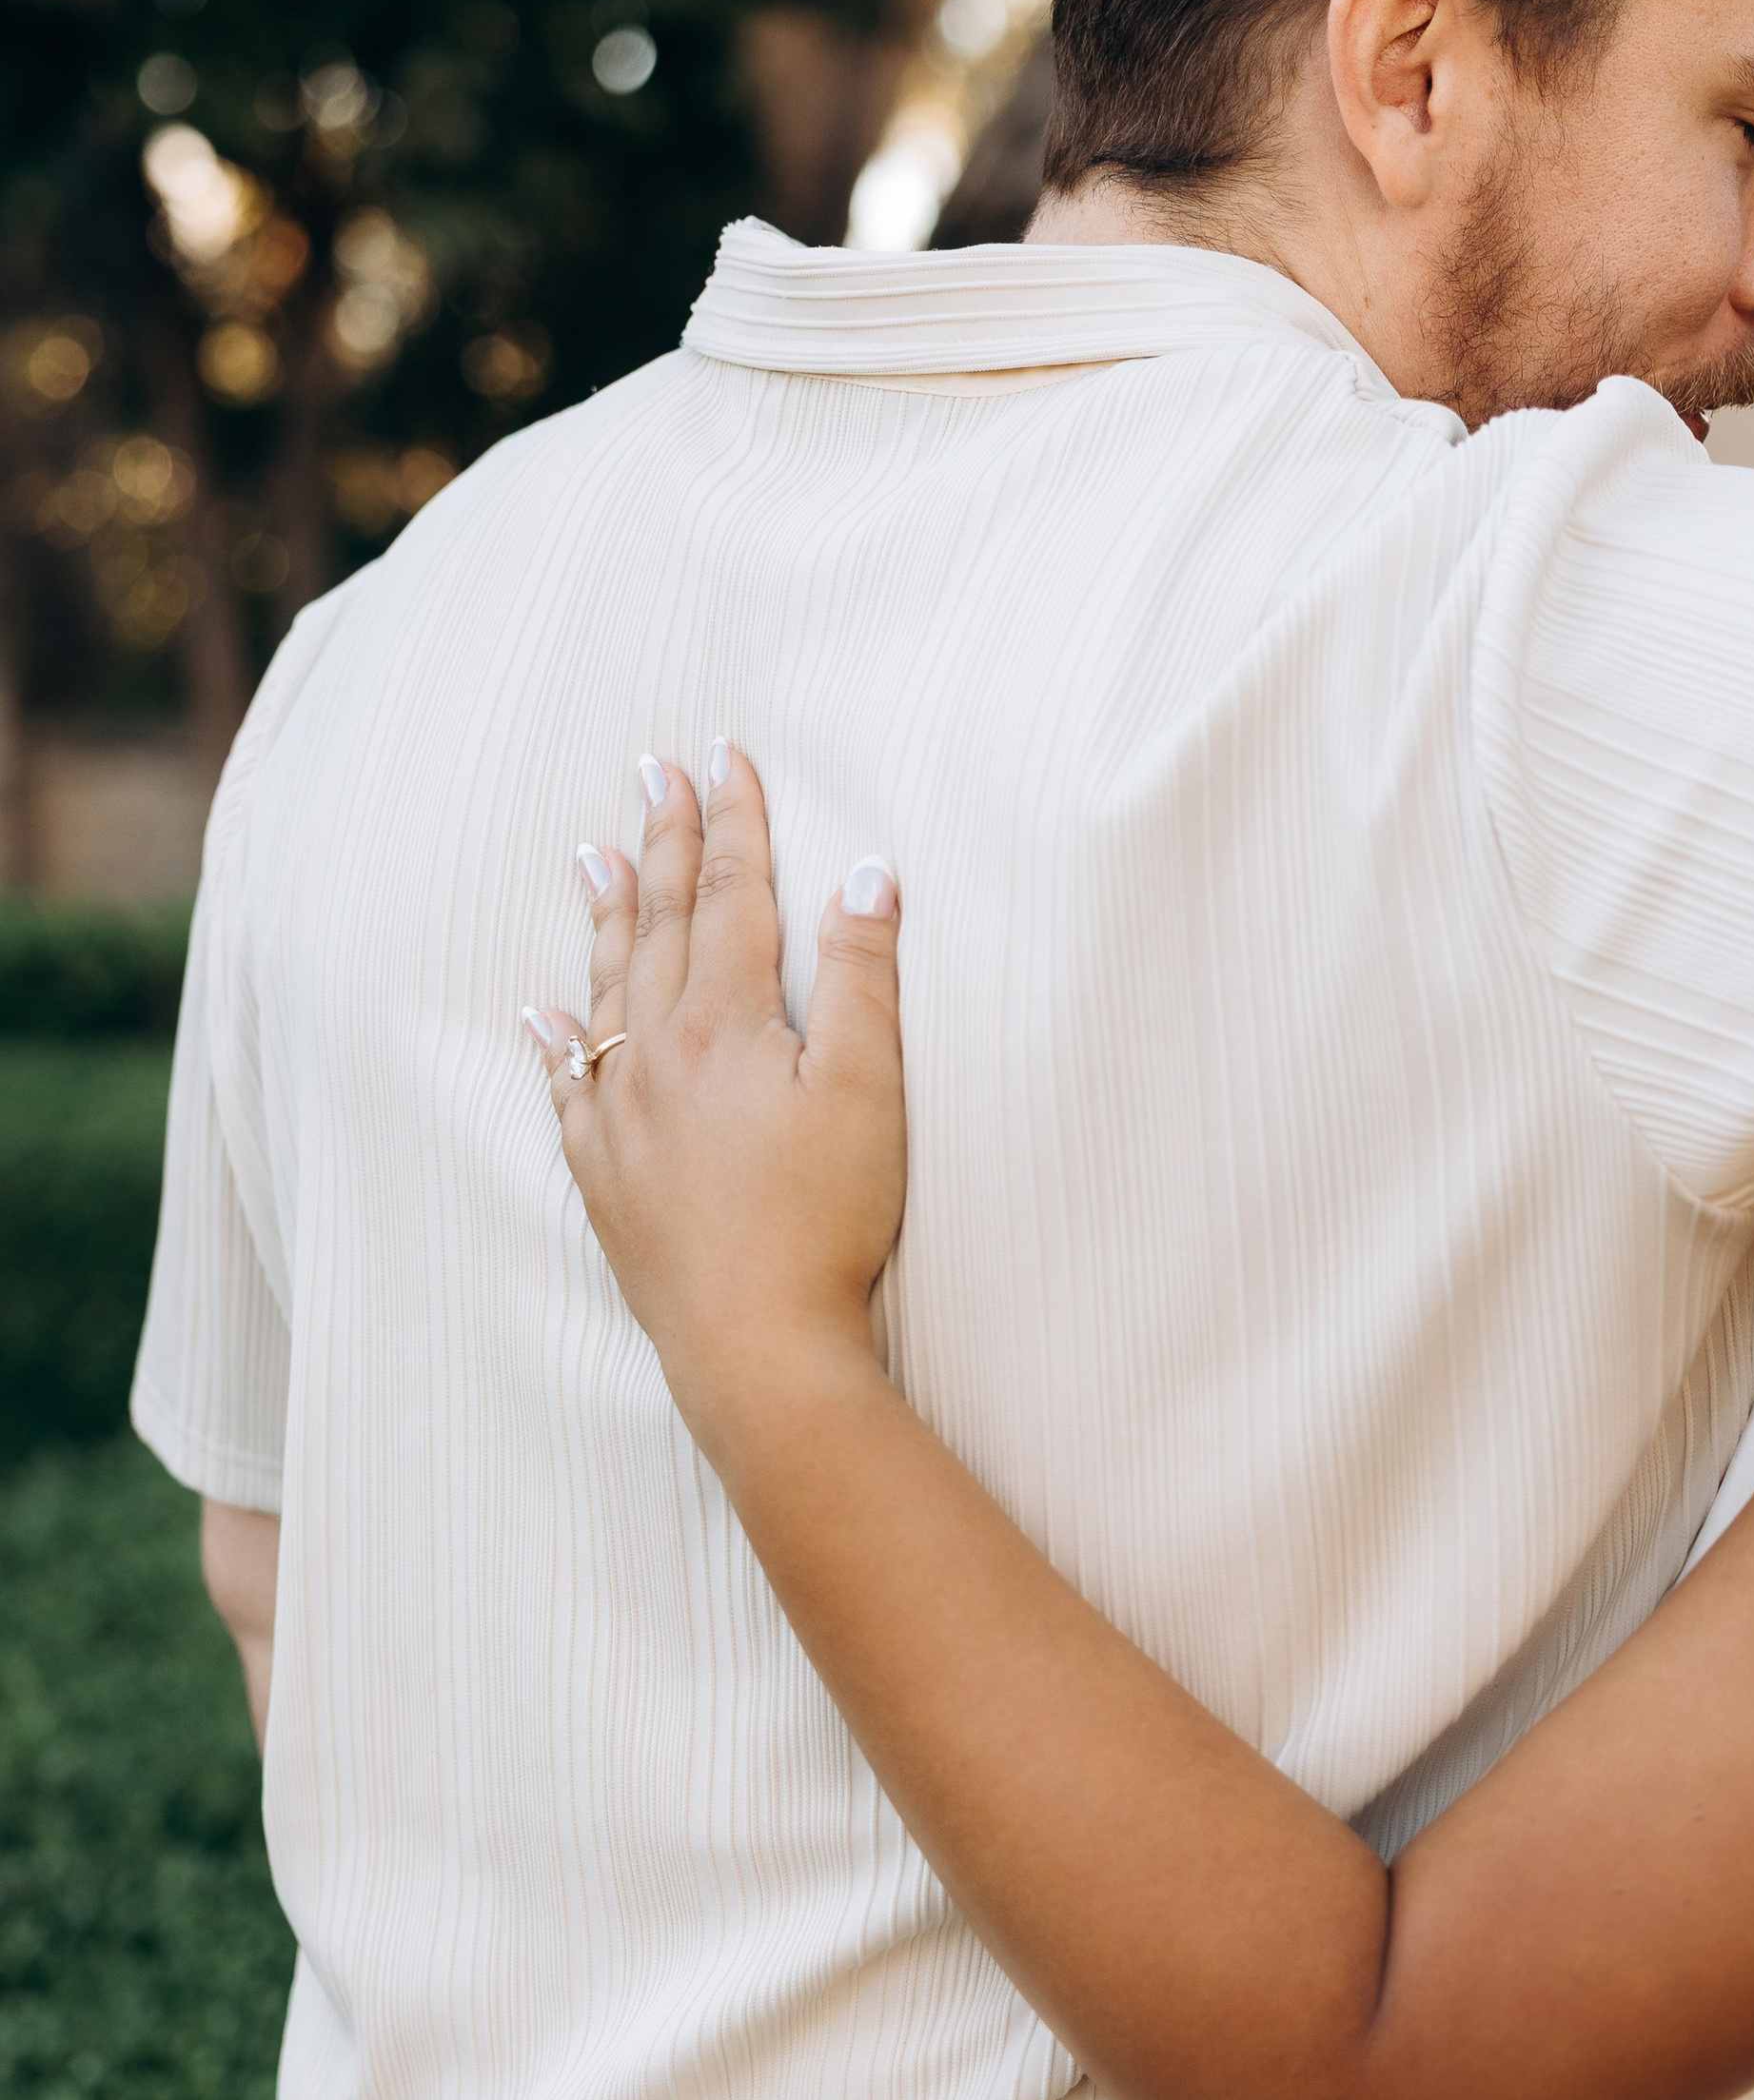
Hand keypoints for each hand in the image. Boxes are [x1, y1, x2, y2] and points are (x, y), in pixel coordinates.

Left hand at [525, 745, 906, 1461]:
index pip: (732, 894)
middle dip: (666, 842)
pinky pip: (566, 1089)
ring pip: (606, 991)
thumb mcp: (868, 1090)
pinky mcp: (606, 1177)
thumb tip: (866, 873)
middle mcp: (657, 1054)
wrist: (754, 1344)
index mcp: (726, 1022)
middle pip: (663, 924)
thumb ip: (863, 977)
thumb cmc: (825, 1219)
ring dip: (607, 919)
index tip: (722, 755)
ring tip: (594, 857)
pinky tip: (539, 1018)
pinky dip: (554, 1043)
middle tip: (652, 772)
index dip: (733, 819)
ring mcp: (620, 1115)